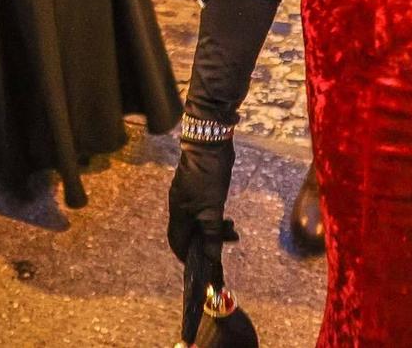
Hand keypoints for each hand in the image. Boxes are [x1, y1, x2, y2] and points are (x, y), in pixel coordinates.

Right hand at [166, 136, 236, 262]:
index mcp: (178, 214)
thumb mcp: (212, 210)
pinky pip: (205, 213)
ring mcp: (189, 199)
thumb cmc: (208, 178)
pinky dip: (215, 220)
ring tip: (233, 231)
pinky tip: (228, 220)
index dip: (189, 257)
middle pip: (191, 235)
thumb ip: (211, 235)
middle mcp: (180, 208)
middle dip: (208, 244)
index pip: (177, 243)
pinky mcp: (199, 191)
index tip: (204, 267)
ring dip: (215, 232)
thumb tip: (211, 259)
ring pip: (200, 224)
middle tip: (228, 243)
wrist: (210, 144)